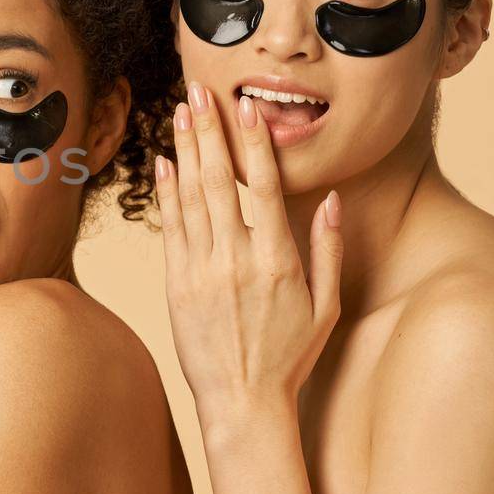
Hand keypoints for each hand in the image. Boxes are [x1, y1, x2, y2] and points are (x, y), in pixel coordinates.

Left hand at [154, 82, 343, 429]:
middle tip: (200, 90)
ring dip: (185, 150)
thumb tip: (330, 199)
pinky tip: (164, 162)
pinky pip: (171, 229)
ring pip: (191, 198)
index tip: (246, 106)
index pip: (264, 185)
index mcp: (279, 260)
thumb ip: (328, 249)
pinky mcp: (177, 286)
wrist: (243, 402)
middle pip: (219, 180)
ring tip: (180, 112)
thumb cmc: (290, 356)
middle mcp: (238, 260)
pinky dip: (166, 193)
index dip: (253, 141)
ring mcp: (203, 272)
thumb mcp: (326, 306)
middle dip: (209, 131)